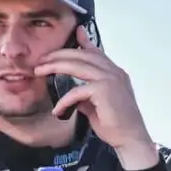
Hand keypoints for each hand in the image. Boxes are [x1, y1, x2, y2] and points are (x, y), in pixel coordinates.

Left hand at [34, 26, 158, 169]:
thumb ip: (85, 95)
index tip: (76, 31)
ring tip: (39, 70)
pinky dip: (65, 101)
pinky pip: (77, 91)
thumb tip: (71, 94)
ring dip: (55, 66)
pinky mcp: (104, 90)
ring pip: (78, 65)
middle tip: (41, 59)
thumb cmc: (115, 125)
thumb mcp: (96, 106)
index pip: (97, 53)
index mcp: (114, 74)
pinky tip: (57, 111)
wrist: (130, 139)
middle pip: (82, 55)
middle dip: (59, 54)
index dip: (85, 41)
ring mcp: (111, 79)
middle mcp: (114, 72)